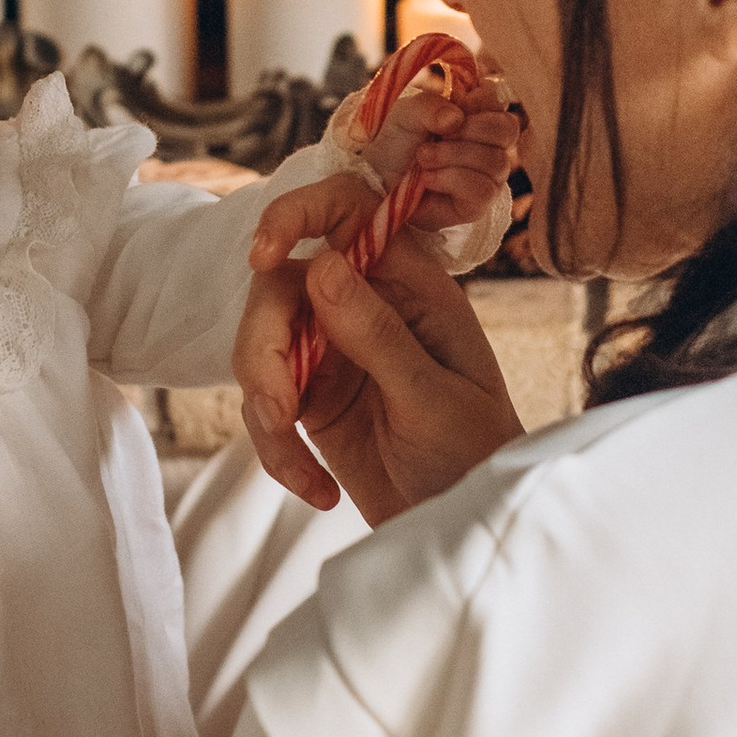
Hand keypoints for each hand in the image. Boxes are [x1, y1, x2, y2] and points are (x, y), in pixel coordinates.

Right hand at [238, 182, 523, 525]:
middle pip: (280, 286)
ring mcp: (332, 352)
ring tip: (302, 470)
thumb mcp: (435, 396)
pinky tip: (319, 489)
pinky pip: (264, 404)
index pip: (345, 213)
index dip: (296, 216)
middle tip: (277, 410)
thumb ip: (378, 333)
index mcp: (410, 285)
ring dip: (264, 405)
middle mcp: (365, 306)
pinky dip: (276, 450)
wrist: (464, 523)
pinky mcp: (310, 401)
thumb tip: (323, 264)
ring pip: (261, 344)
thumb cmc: (474, 453)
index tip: (263, 254)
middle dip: (263, 346)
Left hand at [342, 64, 520, 236]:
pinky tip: (428, 179)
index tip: (453, 106)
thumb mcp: (405, 115)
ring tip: (423, 158)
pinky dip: (452, 179)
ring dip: (453, 155)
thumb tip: (456, 119)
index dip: (478, 100)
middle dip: (469, 129)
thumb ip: (429, 106)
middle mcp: (489, 144)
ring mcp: (488, 175)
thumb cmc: (397, 145)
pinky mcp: (480, 203)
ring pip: (496, 160)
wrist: (382, 186)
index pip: (498, 99)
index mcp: (476, 115)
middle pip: (507, 128)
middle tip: (437, 136)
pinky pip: (484, 189)